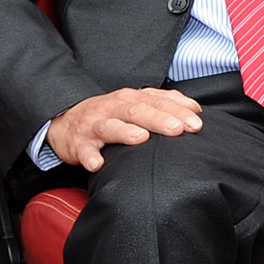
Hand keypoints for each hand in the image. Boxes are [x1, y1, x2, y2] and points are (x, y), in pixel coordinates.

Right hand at [46, 88, 203, 172]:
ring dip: (126, 132)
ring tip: (141, 138)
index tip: (197, 122)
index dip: (178, 110)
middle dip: (159, 119)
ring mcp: (95, 124)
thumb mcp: (135, 104)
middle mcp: (114, 108)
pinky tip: (97, 164)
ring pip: (111, 126)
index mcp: (132, 99)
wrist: (65, 120)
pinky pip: (84, 150)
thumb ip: (164, 104)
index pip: (158, 101)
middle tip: (178, 129)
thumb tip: (195, 109)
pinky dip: (90, 156)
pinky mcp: (79, 142)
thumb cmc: (110, 114)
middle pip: (138, 111)